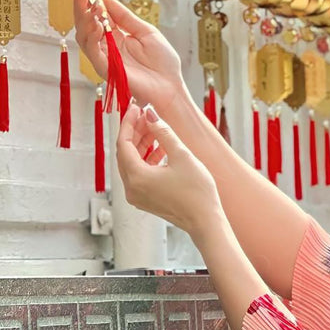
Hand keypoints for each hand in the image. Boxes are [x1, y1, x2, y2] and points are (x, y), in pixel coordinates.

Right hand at [71, 0, 185, 119]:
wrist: (171, 86)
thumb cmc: (162, 62)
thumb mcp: (145, 30)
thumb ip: (124, 16)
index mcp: (115, 37)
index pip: (95, 16)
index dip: (87, 1)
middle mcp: (106, 47)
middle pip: (85, 25)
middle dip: (81, 6)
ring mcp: (104, 59)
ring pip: (84, 38)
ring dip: (85, 19)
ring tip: (91, 3)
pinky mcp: (106, 70)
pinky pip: (93, 52)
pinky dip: (92, 37)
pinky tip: (97, 24)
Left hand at [116, 100, 224, 237]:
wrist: (205, 221)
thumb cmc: (197, 192)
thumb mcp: (181, 155)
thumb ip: (163, 132)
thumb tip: (150, 114)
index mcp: (136, 177)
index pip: (123, 143)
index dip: (128, 123)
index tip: (136, 108)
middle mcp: (131, 188)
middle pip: (125, 153)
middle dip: (134, 132)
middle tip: (145, 115)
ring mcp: (137, 196)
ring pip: (132, 163)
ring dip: (141, 145)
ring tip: (155, 129)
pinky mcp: (145, 199)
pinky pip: (139, 174)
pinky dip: (146, 159)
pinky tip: (160, 148)